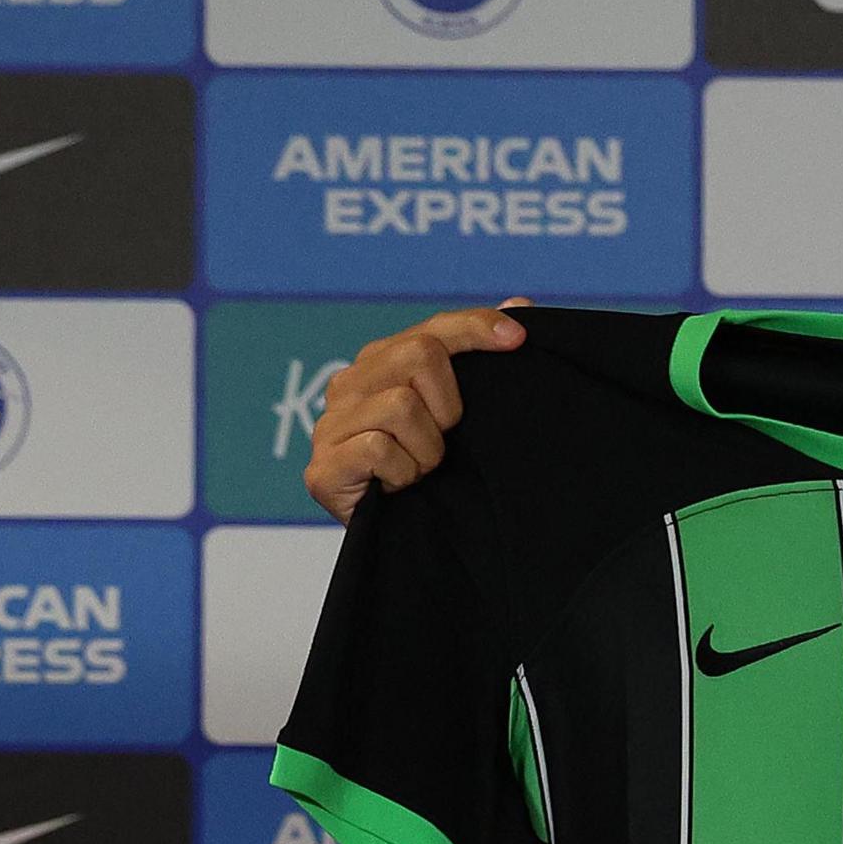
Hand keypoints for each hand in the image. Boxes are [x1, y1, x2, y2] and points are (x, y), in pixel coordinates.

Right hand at [302, 299, 530, 522]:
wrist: (403, 539)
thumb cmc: (431, 473)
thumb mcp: (459, 413)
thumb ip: (480, 359)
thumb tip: (520, 304)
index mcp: (381, 363)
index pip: (434, 329)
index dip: (477, 328)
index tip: (518, 339)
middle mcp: (349, 384)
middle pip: (419, 354)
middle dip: (449, 405)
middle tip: (445, 439)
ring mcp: (329, 424)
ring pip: (402, 406)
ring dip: (427, 449)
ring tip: (420, 469)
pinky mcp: (322, 467)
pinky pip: (378, 448)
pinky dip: (403, 472)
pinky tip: (399, 487)